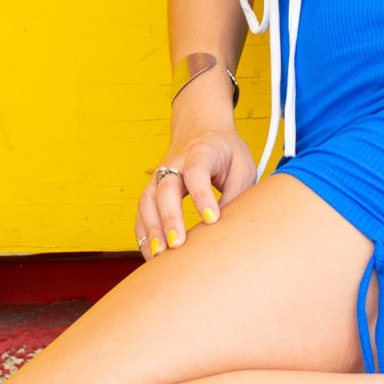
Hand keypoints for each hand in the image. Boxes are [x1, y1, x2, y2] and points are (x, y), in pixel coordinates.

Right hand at [135, 111, 255, 257]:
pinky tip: (152, 255)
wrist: (200, 127)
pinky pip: (141, 213)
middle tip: (178, 244)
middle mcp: (176, 163)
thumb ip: (236, 195)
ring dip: (152, 229)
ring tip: (159, 256)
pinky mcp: (152, 190)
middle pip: (166, 188)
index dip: (202, 195)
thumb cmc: (225, 152)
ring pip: (147, 201)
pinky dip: (143, 234)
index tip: (212, 219)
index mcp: (202, 152)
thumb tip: (228, 230)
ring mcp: (160, 176)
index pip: (197, 171)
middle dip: (170, 217)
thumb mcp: (241, 166)